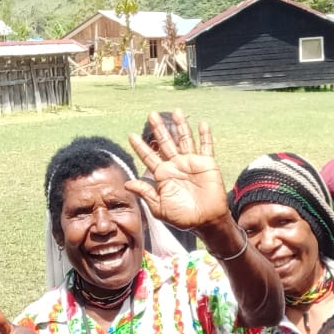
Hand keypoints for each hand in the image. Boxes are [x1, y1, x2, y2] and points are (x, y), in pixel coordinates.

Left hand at [127, 110, 228, 230]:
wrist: (205, 221)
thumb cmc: (182, 217)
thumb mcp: (159, 207)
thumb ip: (145, 193)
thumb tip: (127, 184)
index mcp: (163, 175)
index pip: (149, 157)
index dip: (140, 146)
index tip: (131, 135)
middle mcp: (175, 165)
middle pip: (165, 142)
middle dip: (158, 128)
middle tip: (151, 114)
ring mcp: (191, 162)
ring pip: (184, 139)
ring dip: (180, 126)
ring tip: (176, 111)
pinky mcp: (207, 163)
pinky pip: (206, 146)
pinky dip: (205, 135)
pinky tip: (202, 124)